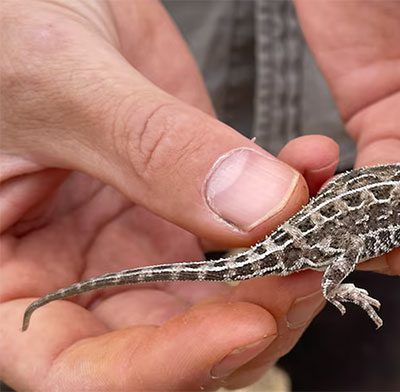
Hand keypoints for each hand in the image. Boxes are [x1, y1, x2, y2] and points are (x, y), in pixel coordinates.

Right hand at [0, 1, 337, 389]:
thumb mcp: (59, 81)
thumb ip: (154, 150)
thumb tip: (261, 213)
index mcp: (8, 275)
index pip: (79, 369)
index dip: (166, 366)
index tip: (247, 324)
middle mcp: (77, 275)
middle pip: (172, 345)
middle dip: (254, 319)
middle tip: (311, 267)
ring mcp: (136, 245)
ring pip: (225, 301)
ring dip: (287, 271)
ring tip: (323, 218)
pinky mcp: (185, 206)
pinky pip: (252, 231)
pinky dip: (293, 207)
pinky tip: (311, 166)